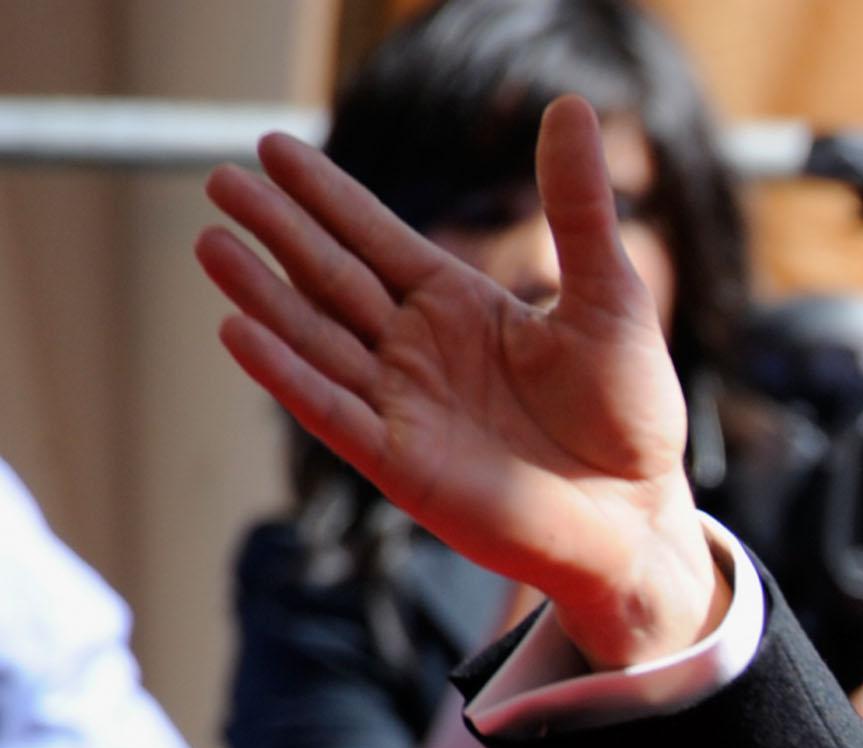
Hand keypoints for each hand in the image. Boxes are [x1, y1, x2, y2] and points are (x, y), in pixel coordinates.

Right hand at [196, 96, 723, 669]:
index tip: (275, 147)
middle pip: (333, 279)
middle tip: (221, 181)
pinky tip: (238, 330)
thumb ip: (577, 207)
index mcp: (461, 307)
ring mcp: (406, 408)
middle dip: (278, 231)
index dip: (328, 194)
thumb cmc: (630, 412)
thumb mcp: (609, 296)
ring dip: (264, 295)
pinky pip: (332, 412)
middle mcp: (420, 351)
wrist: (641, 516)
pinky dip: (287, 375)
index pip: (377, 239)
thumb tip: (571, 107)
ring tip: (211, 243)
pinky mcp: (404, 465)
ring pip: (318, 339)